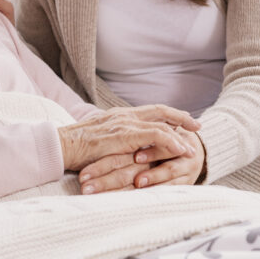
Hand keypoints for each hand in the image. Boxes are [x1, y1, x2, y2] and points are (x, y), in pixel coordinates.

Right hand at [76, 106, 201, 194]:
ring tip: (193, 145)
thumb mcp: (101, 138)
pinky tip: (180, 149)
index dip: (168, 114)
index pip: (150, 110)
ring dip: (180, 133)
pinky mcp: (124, 135)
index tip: (183, 120)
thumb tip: (127, 146)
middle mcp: (124, 116)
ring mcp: (124, 124)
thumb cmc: (78, 147)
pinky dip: (170, 141)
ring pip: (160, 123)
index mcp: (120, 115)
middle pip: (159, 111)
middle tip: (197, 125)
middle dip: (181, 117)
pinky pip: (154, 135)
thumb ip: (116, 138)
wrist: (63, 145)